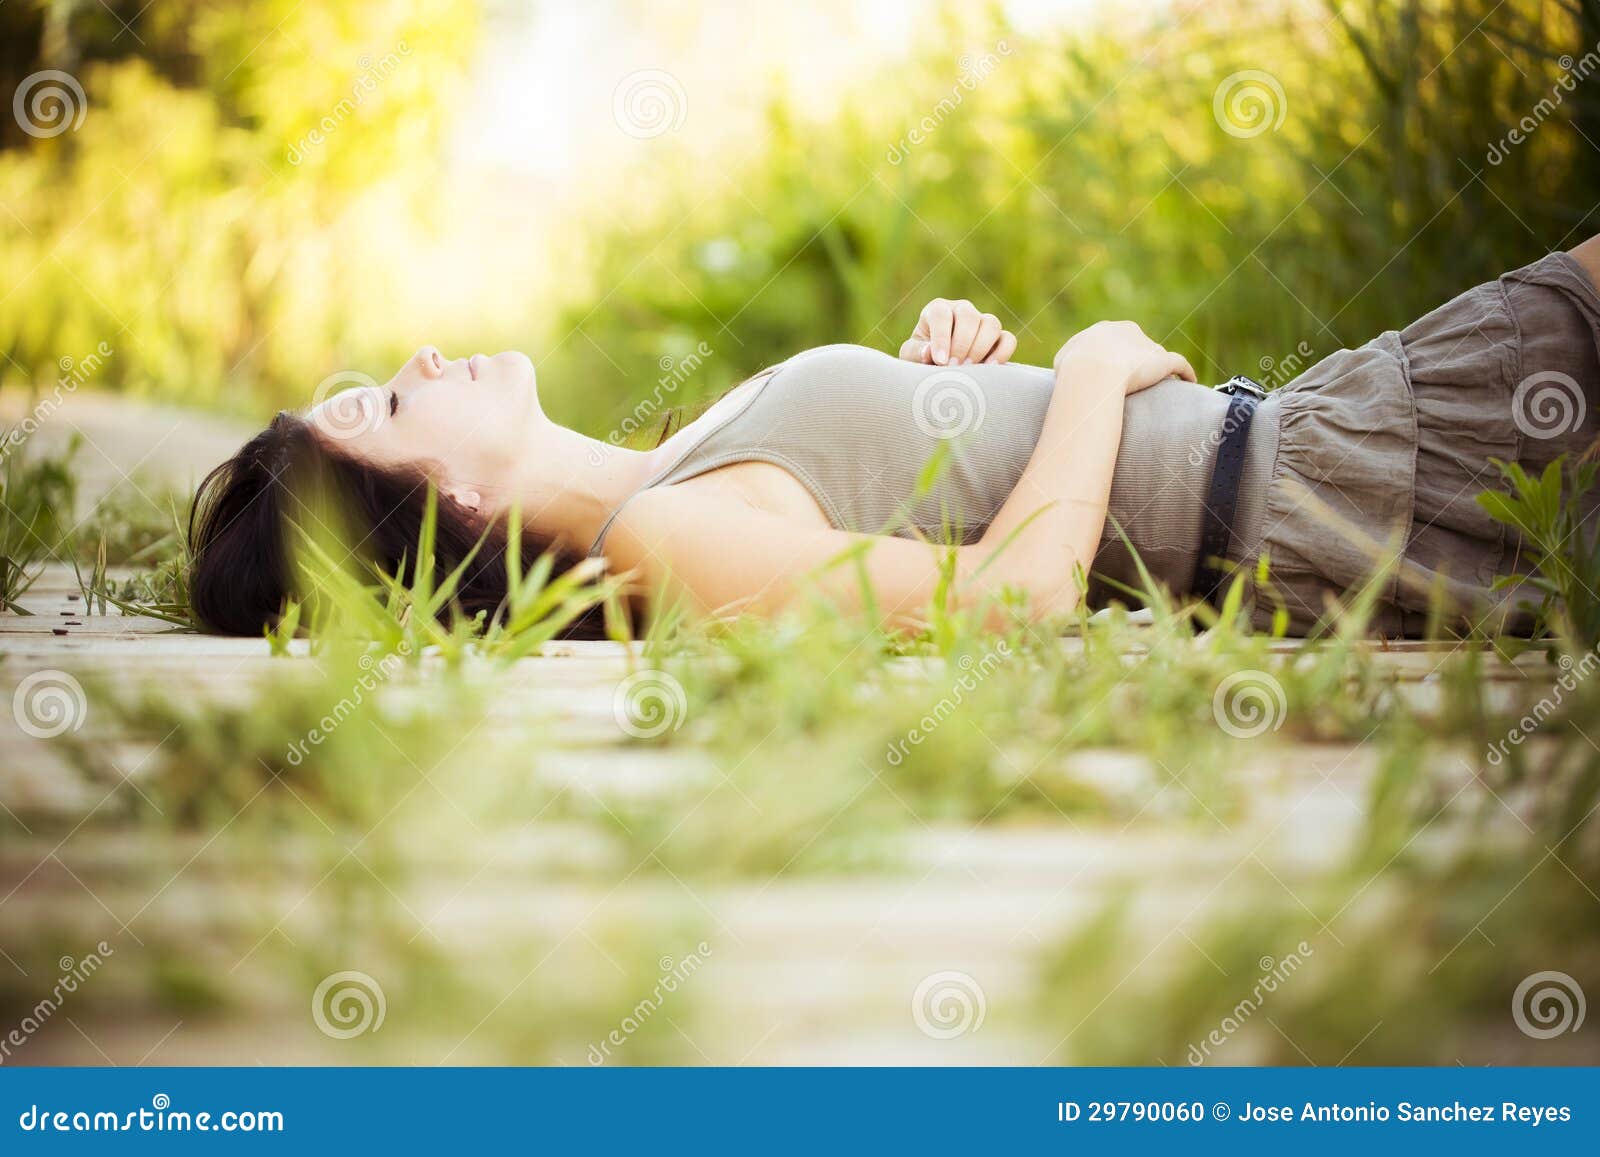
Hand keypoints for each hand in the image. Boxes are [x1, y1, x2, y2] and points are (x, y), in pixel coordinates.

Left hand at [900, 298, 1016, 365]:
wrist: (939, 370)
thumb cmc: (921, 359)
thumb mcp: (912, 356)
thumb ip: (917, 353)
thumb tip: (929, 353)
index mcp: (938, 310)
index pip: (941, 314)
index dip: (941, 337)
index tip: (940, 361)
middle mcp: (961, 310)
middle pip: (969, 316)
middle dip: (962, 343)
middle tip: (954, 366)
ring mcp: (982, 322)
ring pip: (991, 324)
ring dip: (981, 347)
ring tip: (969, 369)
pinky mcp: (998, 339)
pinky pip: (1008, 339)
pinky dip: (1002, 353)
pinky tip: (989, 369)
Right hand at [1053, 321, 1195, 394]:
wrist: (1092, 372)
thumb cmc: (1073, 370)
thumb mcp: (1062, 362)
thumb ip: (1068, 362)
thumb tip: (1067, 370)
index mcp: (1104, 330)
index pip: (1113, 340)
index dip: (1113, 356)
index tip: (1112, 373)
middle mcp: (1127, 331)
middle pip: (1137, 344)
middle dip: (1137, 358)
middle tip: (1134, 380)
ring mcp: (1146, 345)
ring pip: (1156, 355)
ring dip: (1159, 367)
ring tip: (1161, 384)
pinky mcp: (1163, 360)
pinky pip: (1179, 364)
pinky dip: (1185, 373)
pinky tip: (1189, 382)